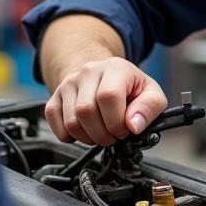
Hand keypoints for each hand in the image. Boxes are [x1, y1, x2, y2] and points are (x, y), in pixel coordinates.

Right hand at [44, 56, 166, 145]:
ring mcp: (69, 84)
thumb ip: (149, 108)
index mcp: (115, 68)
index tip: (125, 129)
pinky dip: (71, 137)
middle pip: (86, 111)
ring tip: (101, 132)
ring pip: (71, 122)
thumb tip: (134, 125)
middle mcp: (88, 72)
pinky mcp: (54, 97)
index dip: (117, 121)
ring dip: (89, 138)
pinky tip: (86, 130)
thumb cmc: (129, 87)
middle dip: (103, 134)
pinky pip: (57, 126)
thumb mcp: (151, 93)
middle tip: (113, 134)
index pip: (108, 96)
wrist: (103, 75)